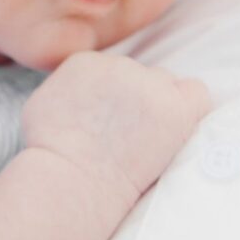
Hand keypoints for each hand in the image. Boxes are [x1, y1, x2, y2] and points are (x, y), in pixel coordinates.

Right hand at [22, 52, 209, 211]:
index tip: (109, 124)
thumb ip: (67, 86)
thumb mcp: (42, 103)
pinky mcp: (174, 107)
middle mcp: (120, 65)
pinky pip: (197, 94)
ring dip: (160, 108)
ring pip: (166, 85)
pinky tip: (176, 130)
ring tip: (145, 141)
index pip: (114, 69)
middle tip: (128, 136)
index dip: (115, 98)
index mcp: (86, 61)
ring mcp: (149, 84)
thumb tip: (82, 89)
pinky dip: (190, 109)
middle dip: (137, 102)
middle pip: (142, 75)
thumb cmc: (50, 154)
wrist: (70, 178)